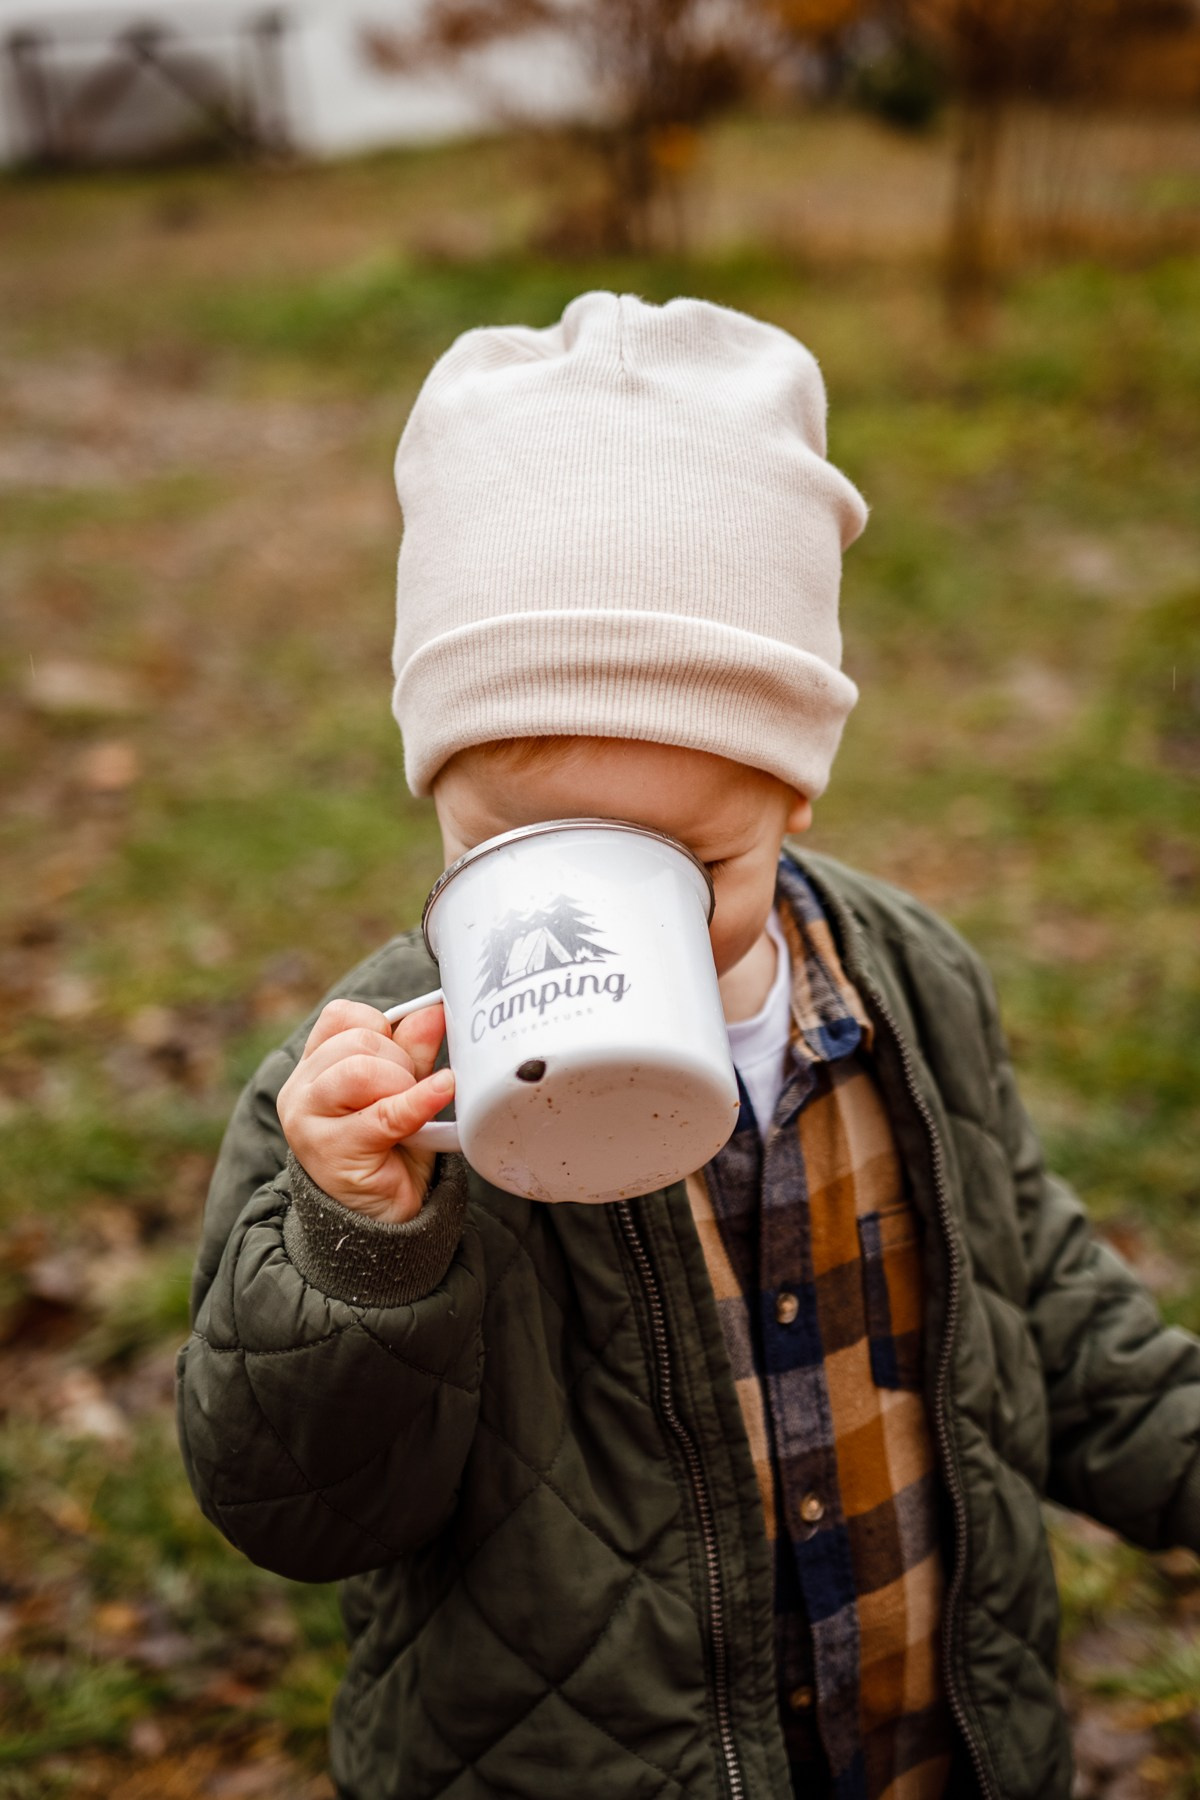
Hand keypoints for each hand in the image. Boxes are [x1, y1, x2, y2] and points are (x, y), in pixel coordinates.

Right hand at [277, 999, 454, 1223]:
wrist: (380, 1221)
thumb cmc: (388, 1151)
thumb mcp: (402, 1091)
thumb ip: (413, 1051)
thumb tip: (435, 1009)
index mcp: (313, 1068)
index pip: (341, 1016)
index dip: (381, 1027)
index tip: (398, 1058)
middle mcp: (301, 1090)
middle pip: (358, 1042)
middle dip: (399, 1062)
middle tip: (407, 1095)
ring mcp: (308, 1121)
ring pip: (362, 1070)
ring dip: (401, 1085)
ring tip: (406, 1113)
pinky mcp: (331, 1150)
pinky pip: (384, 1112)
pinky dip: (419, 1099)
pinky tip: (443, 1090)